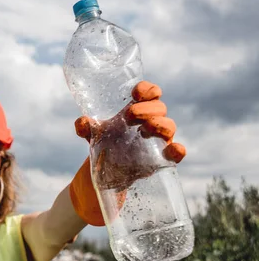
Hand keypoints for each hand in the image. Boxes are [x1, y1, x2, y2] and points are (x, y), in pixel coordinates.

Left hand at [69, 81, 186, 225]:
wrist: (107, 171)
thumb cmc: (106, 143)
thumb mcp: (93, 134)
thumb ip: (85, 127)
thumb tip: (82, 122)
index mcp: (138, 110)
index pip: (150, 93)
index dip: (147, 89)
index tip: (135, 92)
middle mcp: (151, 122)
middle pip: (159, 108)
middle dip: (146, 109)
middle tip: (129, 116)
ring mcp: (158, 141)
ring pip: (169, 127)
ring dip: (160, 124)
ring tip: (145, 128)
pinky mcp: (161, 160)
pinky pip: (176, 153)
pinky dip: (177, 150)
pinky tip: (172, 149)